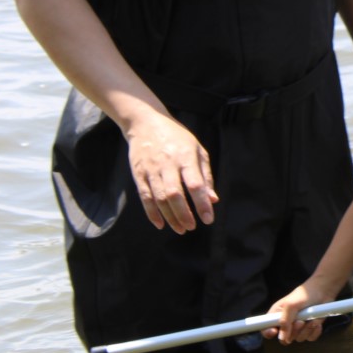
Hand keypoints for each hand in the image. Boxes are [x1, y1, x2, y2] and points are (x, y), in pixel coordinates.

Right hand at [123, 110, 215, 233]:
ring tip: (180, 229)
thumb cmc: (177, 138)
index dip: (201, 203)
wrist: (145, 123)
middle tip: (191, 227)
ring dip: (170, 217)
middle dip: (184, 214)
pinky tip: (160, 224)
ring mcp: (151, 170)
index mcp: (185, 157)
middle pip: (175, 195)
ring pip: (159, 199)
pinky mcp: (139, 174)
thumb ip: (206, 175)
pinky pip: (145, 198)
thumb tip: (213, 200)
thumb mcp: (197, 150)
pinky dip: (152, 213)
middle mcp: (167, 164)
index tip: (208, 219)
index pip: (195, 184)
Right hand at [263, 281, 335, 342]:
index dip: (268, 333)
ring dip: (306, 329)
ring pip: (299, 339)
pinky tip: (317, 322)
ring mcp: (298, 327)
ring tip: (311, 318)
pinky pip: (310, 338)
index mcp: (277, 314)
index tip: (275, 331)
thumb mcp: (292, 305)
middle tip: (300, 321)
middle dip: (294, 332)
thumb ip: (285, 321)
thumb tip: (282, 338)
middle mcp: (286, 323)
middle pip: (284, 339)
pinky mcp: (309, 329)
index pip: (265, 328)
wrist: (324, 291)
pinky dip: (315, 331)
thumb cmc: (305, 294)